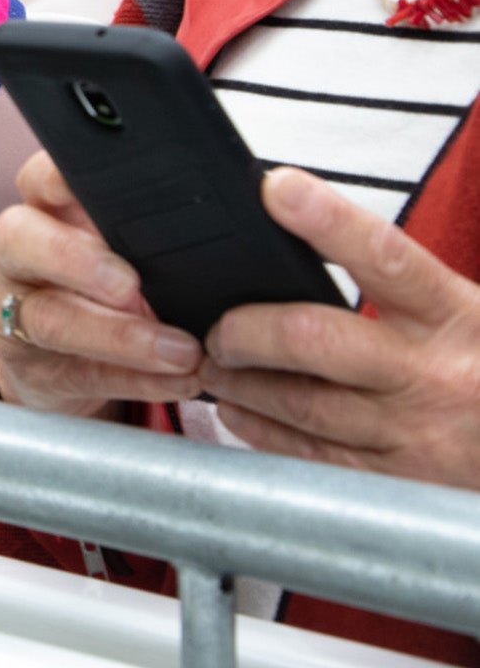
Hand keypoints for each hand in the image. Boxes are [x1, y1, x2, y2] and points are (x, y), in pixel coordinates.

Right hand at [0, 151, 203, 416]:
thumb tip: (230, 230)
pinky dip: (136, 380)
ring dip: (120, 336)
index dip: (59, 179)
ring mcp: (15, 313)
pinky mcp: (32, 369)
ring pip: (52, 318)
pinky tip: (179, 380)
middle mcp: (19, 255)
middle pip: (23, 241)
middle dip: (76, 261)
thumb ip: (152, 233)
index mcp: (46, 210)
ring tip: (182, 351)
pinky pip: (81, 373)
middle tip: (130, 285)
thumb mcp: (125, 249)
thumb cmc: (112, 289)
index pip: (41, 179)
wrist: (67, 362)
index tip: (90, 188)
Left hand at [201, 168, 479, 486]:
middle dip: (246, 329)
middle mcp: (433, 374)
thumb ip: (397, 282)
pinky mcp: (398, 479)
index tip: (278, 189)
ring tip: (212, 364)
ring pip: (302, 404)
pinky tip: (237, 411)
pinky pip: (314, 455)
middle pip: (316, 340)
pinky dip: (263, 431)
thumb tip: (301, 225)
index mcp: (456, 316)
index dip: (329, 221)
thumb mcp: (463, 312)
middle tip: (215, 325)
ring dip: (240, 383)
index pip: (385, 257)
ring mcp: (415, 432)